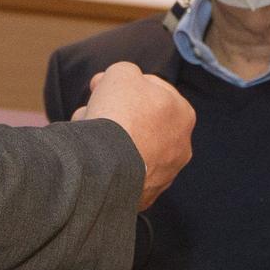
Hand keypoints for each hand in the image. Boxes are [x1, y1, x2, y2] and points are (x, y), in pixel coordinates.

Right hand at [82, 62, 194, 208]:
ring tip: (86, 133)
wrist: (107, 163)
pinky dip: (104, 164)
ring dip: (105, 137)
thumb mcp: (122, 73)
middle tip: (91, 108)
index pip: (151, 91)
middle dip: (113, 113)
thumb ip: (127, 73)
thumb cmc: (120, 113)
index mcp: (183, 114)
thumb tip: (122, 82)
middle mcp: (179, 148)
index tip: (99, 86)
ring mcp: (162, 176)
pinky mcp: (141, 197)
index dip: (123, 85)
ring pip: (125, 147)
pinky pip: (117, 172)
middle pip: (138, 122)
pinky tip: (89, 159)